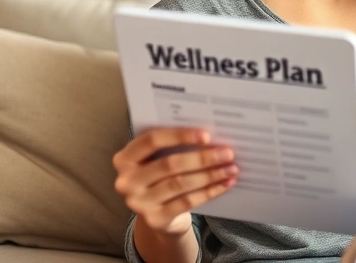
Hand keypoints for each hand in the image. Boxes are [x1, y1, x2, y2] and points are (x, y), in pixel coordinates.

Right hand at [113, 127, 237, 235]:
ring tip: (230, 169)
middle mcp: (126, 181)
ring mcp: (138, 203)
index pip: (152, 140)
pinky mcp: (154, 219)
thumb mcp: (157, 159)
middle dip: (202, 158)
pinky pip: (187, 202)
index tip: (207, 136)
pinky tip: (225, 185)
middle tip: (227, 153)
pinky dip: (209, 192)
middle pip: (169, 164)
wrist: (157, 215)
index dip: (180, 136)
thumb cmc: (161, 177)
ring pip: (180, 184)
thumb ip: (172, 147)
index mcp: (124, 159)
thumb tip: (209, 138)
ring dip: (210, 175)